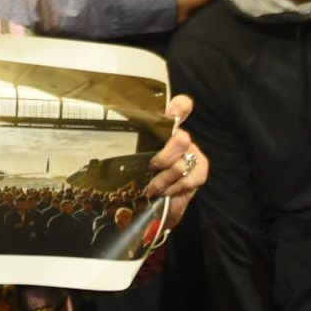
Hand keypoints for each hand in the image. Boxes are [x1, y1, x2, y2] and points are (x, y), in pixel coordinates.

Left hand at [143, 94, 207, 228]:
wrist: (158, 204)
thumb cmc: (143, 177)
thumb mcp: (134, 159)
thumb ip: (130, 146)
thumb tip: (111, 141)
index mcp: (164, 129)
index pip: (181, 107)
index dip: (179, 107)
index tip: (172, 112)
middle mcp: (181, 138)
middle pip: (181, 139)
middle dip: (164, 158)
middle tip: (152, 168)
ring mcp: (193, 154)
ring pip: (181, 164)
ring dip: (163, 180)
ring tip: (153, 188)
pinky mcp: (200, 171)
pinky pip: (187, 180)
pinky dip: (172, 188)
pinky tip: (165, 192)